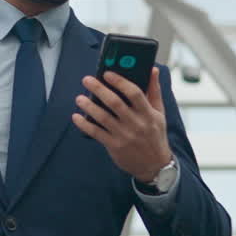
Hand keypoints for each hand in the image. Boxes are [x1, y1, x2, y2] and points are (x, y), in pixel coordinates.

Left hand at [72, 66, 170, 183]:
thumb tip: (152, 70)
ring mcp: (124, 136)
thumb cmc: (156, 135)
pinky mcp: (114, 146)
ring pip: (103, 118)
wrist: (155, 166)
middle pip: (115, 103)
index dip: (120, 81)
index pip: (134, 93)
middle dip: (99, 89)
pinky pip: (96, 133)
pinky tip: (76, 117)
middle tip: (87, 80)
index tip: (107, 73)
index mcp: (148, 113)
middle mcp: (136, 124)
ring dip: (89, 106)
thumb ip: (154, 91)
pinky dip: (84, 125)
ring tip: (79, 98)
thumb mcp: (159, 113)